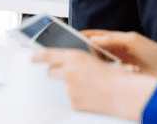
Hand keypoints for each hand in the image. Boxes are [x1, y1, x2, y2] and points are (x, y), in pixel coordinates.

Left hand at [33, 48, 156, 120]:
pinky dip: (78, 97)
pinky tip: (90, 95)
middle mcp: (68, 72)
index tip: (32, 58)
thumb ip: (77, 59)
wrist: (123, 93)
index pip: (47, 54)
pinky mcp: (74, 103)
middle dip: (56, 72)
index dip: (37, 56)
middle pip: (50, 72)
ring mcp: (69, 89)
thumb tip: (67, 61)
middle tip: (67, 73)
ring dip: (71, 85)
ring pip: (62, 86)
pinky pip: (72, 99)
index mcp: (74, 57)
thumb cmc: (114, 75)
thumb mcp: (93, 59)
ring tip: (89, 85)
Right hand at [80, 30, 156, 75]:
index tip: (71, 37)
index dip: (82, 35)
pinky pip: (105, 72)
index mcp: (116, 39)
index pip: (94, 34)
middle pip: (92, 48)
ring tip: (86, 64)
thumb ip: (113, 38)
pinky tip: (101, 74)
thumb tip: (95, 39)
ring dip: (92, 62)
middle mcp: (114, 50)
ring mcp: (116, 62)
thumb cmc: (154, 53)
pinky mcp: (119, 73)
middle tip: (75, 53)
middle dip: (83, 50)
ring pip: (97, 61)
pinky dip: (101, 72)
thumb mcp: (132, 40)